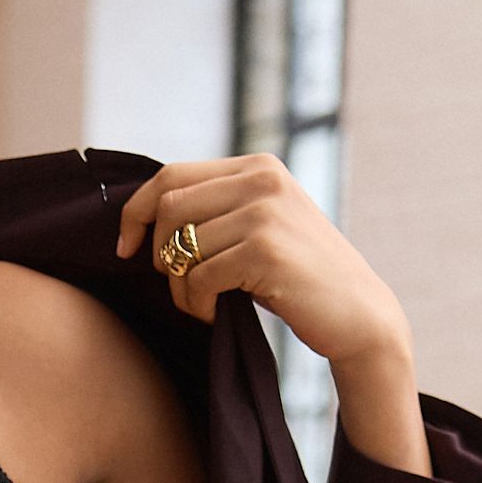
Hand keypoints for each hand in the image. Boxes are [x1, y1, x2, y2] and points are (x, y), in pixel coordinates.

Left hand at [114, 153, 411, 368]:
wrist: (356, 313)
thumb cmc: (296, 278)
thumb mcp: (257, 228)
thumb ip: (216, 211)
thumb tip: (144, 217)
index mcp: (256, 167)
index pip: (170, 176)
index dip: (136, 213)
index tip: (125, 250)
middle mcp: (261, 179)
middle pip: (168, 209)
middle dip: (160, 256)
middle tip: (181, 287)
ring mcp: (265, 212)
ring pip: (180, 246)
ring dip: (180, 289)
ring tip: (203, 306)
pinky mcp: (265, 249)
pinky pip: (199, 278)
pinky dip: (197, 306)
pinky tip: (216, 315)